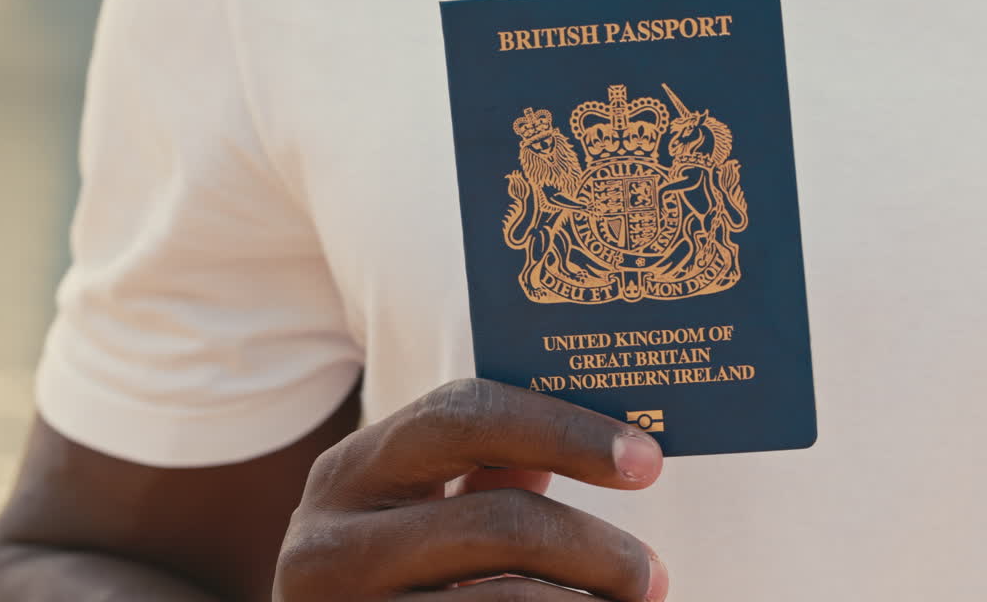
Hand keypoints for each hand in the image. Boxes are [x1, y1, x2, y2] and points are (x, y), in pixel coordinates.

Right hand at [272, 378, 668, 600]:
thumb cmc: (387, 569)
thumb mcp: (414, 509)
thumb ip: (484, 468)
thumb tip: (600, 434)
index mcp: (351, 471)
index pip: (465, 415)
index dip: (565, 430)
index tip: (646, 461)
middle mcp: (332, 542)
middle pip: (499, 522)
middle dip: (594, 546)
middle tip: (654, 572)